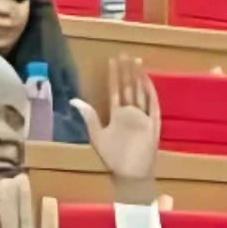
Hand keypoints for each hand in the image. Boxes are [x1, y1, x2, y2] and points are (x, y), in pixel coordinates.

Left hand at [69, 56, 159, 200]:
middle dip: (127, 71)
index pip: (116, 90)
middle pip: (129, 87)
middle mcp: (130, 112)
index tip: (112, 61)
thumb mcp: (97, 135)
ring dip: (138, 77)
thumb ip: (89, 117)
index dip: (114, 76)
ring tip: (136, 61)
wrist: (129, 174)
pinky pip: (152, 105)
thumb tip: (74, 100)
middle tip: (125, 54)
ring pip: (141, 92)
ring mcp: (142, 116)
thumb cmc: (114, 157)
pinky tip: (146, 80)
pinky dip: (150, 93)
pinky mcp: (152, 123)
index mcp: (117, 114)